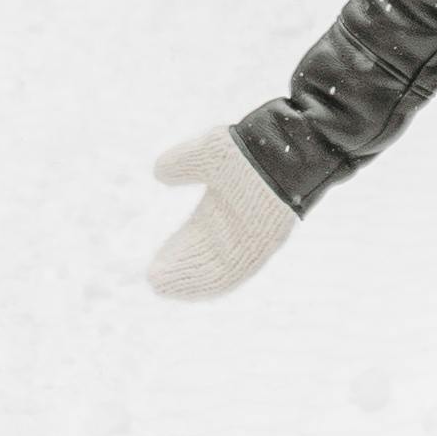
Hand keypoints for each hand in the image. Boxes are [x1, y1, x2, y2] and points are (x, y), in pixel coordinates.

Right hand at [147, 124, 298, 301]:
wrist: (283, 151)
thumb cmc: (249, 149)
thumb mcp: (208, 154)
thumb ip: (183, 163)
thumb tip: (158, 172)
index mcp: (224, 206)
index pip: (198, 236)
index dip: (179, 249)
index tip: (158, 260)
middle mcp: (236, 226)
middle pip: (206, 256)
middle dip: (181, 268)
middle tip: (153, 279)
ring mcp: (250, 238)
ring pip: (216, 268)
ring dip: (189, 279)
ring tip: (161, 286)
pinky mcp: (262, 246)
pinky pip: (233, 273)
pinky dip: (208, 281)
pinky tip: (185, 283)